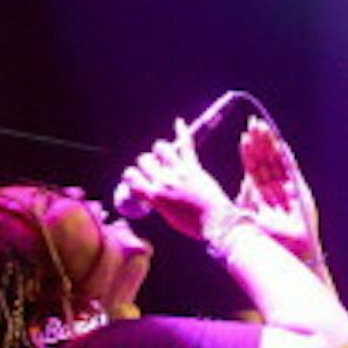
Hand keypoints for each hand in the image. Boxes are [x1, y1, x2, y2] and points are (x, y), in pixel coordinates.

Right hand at [122, 119, 236, 240]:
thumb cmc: (193, 224)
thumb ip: (158, 202)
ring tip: (165, 155)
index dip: (132, 175)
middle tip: (155, 169)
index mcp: (154, 196)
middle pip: (144, 160)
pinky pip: (186, 145)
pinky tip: (179, 122)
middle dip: (147, 162)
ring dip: (160, 150)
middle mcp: (163, 181)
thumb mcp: (168, 217)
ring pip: (161, 148)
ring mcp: (178, 172)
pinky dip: (182, 132)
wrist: (216, 222)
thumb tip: (152, 194)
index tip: (137, 177)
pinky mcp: (194, 167)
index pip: (131, 176)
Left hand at [233, 117, 318, 264]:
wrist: (291, 252)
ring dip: (271, 144)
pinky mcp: (300, 190)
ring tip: (264, 128)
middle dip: (260, 142)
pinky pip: (292, 169)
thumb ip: (242, 205)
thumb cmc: (270, 242)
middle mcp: (275, 188)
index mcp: (262, 195)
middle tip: (253, 124)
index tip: (244, 137)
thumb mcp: (249, 220)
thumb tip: (233, 191)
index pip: (255, 169)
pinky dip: (286, 155)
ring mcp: (289, 188)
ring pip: (278, 161)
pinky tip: (279, 142)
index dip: (250, 153)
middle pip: (267, 160)